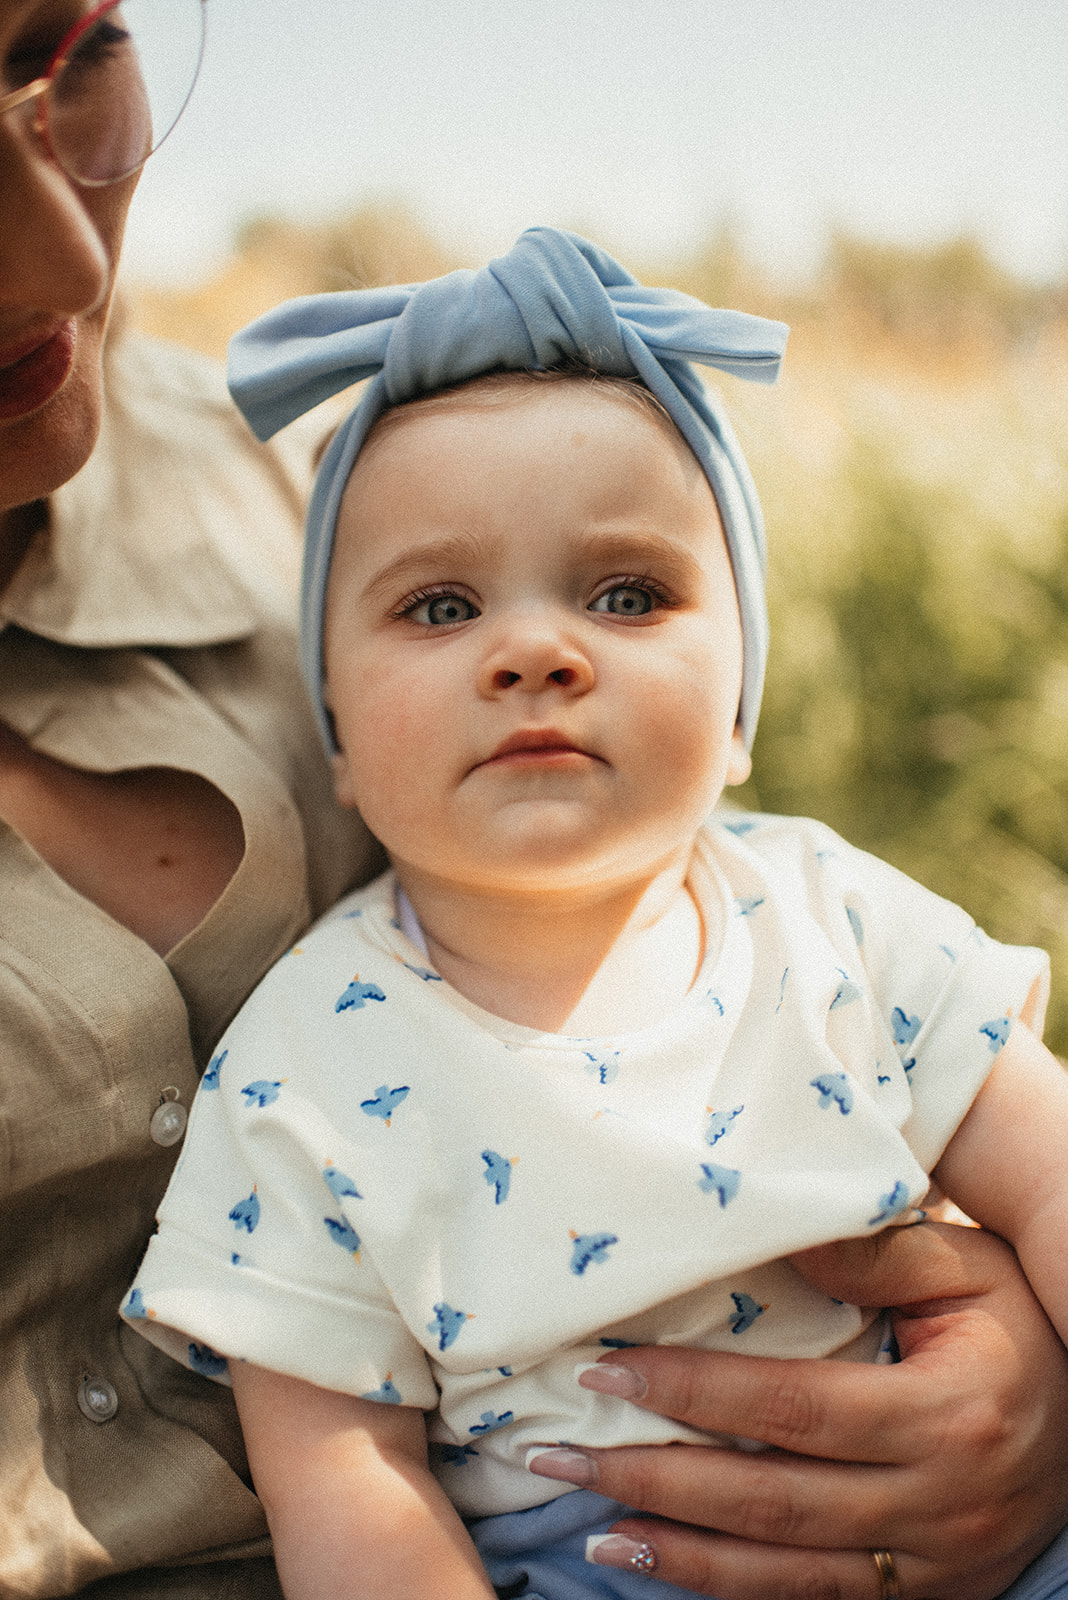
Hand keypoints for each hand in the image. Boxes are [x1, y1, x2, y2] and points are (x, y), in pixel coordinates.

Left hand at [528, 1224, 1067, 1597]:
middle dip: (655, 1479)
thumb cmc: (1025, 1328)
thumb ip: (877, 1252)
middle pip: (770, 1502)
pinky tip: (668, 1570)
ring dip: (679, 1554)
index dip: (692, 1393)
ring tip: (595, 1525)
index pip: (792, 1406)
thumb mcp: (970, 1268)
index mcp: (947, 1411)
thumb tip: (779, 1230)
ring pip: (785, 1574)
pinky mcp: (929, 1596)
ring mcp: (936, 1564)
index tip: (606, 1367)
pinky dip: (735, 1595)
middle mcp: (939, 1502)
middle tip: (561, 1455)